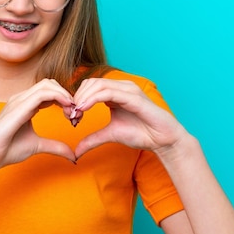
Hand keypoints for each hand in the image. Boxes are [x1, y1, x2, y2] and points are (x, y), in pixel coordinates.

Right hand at [0, 79, 76, 171]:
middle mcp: (21, 98)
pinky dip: (58, 97)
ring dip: (64, 95)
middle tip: (75, 112)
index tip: (74, 114)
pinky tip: (66, 108)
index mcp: (25, 104)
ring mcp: (19, 100)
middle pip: (49, 83)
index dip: (64, 99)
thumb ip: (55, 147)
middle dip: (66, 94)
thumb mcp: (38, 146)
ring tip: (72, 111)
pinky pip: (42, 94)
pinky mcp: (19, 106)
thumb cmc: (7, 149)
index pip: (48, 90)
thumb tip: (73, 155)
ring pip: (47, 85)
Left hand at [71, 78, 188, 158]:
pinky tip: (84, 109)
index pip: (90, 86)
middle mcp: (121, 87)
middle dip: (78, 97)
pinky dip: (93, 99)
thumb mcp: (110, 135)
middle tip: (71, 115)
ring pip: (98, 85)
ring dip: (83, 97)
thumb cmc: (141, 134)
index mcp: (115, 92)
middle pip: (91, 82)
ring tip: (76, 113)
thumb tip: (76, 151)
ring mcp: (129, 90)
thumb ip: (92, 139)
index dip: (77, 98)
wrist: (163, 140)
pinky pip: (109, 92)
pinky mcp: (134, 97)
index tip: (70, 116)